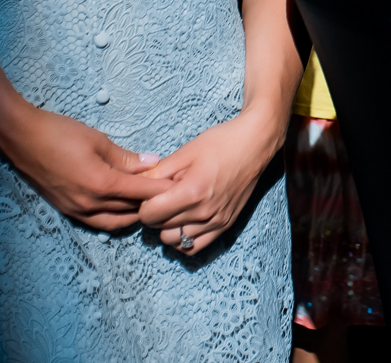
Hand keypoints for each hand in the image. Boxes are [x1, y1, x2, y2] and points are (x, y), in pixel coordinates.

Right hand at [0, 104, 170, 229]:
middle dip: (152, 204)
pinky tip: (123, 208)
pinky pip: (97, 222)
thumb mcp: (97, 140)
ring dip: (133, 215)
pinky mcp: (67, 210)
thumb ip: (125, 156)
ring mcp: (76, 210)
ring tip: (149, 204)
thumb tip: (152, 162)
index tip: (180, 186)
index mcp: (100, 183)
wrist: (20, 139)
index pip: (141, 192)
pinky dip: (115, 218)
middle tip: (170, 196)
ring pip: (115, 222)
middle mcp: (89, 203)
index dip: (162, 190)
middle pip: (130, 210)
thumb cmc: (58, 133)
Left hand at [137, 113, 281, 257]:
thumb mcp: (185, 151)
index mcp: (191, 192)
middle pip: (159, 228)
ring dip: (167, 228)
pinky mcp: (225, 225)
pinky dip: (183, 240)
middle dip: (154, 214)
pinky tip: (184, 223)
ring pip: (174, 241)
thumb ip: (158, 172)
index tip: (150, 191)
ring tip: (174, 208)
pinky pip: (195, 248)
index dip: (144, 203)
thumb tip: (136, 187)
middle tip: (162, 196)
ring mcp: (216, 221)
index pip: (149, 214)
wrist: (255, 144)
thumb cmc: (220, 143)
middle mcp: (204, 212)